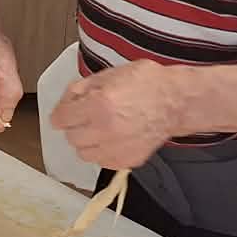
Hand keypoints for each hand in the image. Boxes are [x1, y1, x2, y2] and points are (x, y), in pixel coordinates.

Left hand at [50, 59, 189, 168]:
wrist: (176, 102)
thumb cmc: (146, 83)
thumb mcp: (110, 74)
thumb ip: (81, 89)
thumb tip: (64, 103)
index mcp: (98, 105)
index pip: (60, 119)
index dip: (61, 114)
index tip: (65, 114)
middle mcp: (104, 129)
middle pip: (70, 137)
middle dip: (75, 127)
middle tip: (87, 118)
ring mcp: (116, 148)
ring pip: (83, 154)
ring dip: (87, 142)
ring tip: (100, 130)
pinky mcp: (127, 160)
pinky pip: (102, 162)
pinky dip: (102, 152)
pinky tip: (113, 139)